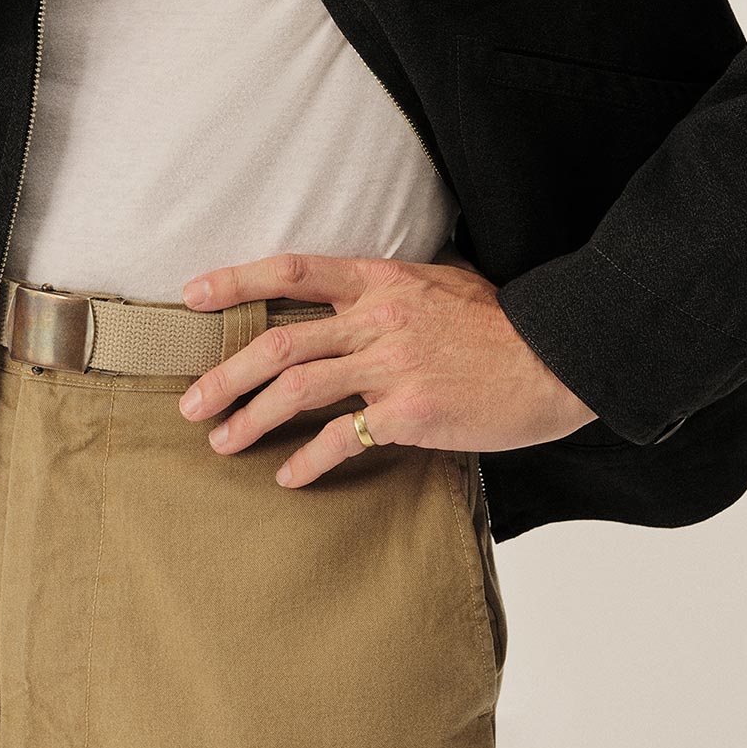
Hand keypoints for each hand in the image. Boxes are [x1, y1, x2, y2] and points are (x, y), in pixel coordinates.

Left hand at [176, 251, 599, 485]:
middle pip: (278, 341)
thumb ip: (396, 285)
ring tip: (221, 442)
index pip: (292, 271)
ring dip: (248, 419)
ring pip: (296, 390)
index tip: (192, 297)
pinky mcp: (409, 412)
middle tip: (190, 403)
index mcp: (381, 279)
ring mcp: (391, 365)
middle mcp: (378, 317)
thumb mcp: (445, 281)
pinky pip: (340, 438)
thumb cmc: (504, 323)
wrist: (556, 359)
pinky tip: (288, 476)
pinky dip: (306, 459)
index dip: (235, 282)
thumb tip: (363, 287)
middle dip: (225, 374)